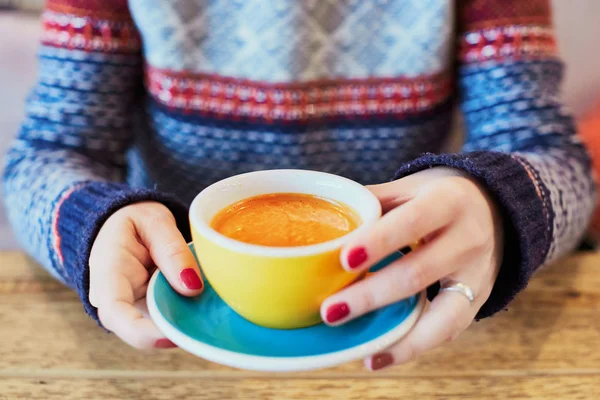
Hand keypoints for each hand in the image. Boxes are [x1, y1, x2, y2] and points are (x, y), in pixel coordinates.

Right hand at [89, 202, 202, 348]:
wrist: (125, 222)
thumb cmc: (136, 219)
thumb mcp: (155, 221)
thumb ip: (172, 250)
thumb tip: (193, 288)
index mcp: (108, 272)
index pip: (115, 312)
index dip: (141, 333)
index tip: (171, 337)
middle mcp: (114, 298)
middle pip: (138, 330)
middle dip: (173, 332)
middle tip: (207, 325)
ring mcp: (131, 306)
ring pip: (155, 329)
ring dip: (183, 325)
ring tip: (212, 312)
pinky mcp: (147, 308)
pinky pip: (166, 320)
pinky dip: (186, 317)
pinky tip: (208, 309)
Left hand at [320, 167, 502, 369]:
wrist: (498, 207)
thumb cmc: (441, 195)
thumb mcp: (412, 186)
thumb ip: (373, 201)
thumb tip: (323, 219)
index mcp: (448, 201)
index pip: (412, 222)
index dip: (379, 241)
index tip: (345, 259)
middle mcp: (468, 239)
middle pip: (418, 272)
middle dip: (372, 295)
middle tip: (331, 310)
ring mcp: (477, 275)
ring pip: (440, 312)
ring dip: (397, 335)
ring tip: (360, 348)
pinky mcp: (478, 301)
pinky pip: (447, 330)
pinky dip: (413, 347)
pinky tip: (379, 358)